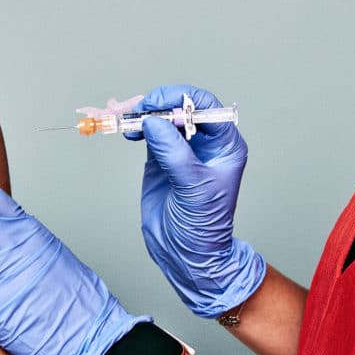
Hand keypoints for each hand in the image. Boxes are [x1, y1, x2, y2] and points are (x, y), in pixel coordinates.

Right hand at [125, 85, 265, 317]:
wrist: (186, 254)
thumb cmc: (203, 226)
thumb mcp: (193, 188)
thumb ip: (174, 153)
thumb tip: (154, 122)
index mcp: (225, 145)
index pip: (206, 107)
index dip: (181, 99)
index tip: (158, 105)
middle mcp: (205, 143)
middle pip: (182, 107)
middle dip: (159, 104)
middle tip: (138, 110)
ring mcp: (182, 149)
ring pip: (163, 117)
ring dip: (144, 114)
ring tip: (129, 122)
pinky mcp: (161, 158)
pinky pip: (149, 132)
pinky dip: (137, 126)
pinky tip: (129, 131)